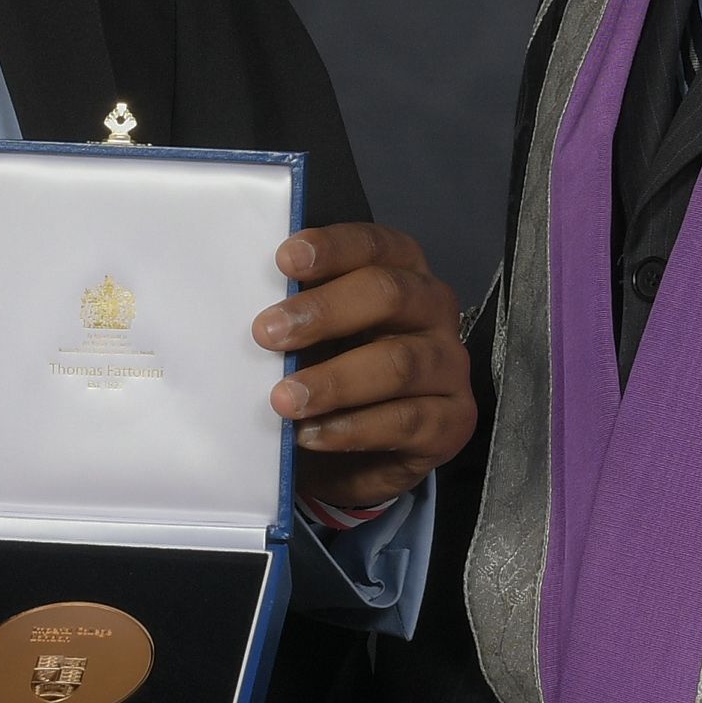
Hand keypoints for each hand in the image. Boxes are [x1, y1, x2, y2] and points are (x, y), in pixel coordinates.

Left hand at [255, 223, 476, 515]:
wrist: (353, 457)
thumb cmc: (328, 373)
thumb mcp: (311, 339)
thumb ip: (294, 316)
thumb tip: (248, 307)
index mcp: (401, 272)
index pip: (374, 245)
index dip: (332, 249)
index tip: (284, 261)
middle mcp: (433, 310)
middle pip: (390, 294)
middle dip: (324, 311)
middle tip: (267, 333)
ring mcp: (449, 366)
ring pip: (399, 363)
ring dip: (335, 381)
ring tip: (284, 400)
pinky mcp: (453, 421)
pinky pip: (407, 420)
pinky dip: (354, 428)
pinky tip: (312, 435)